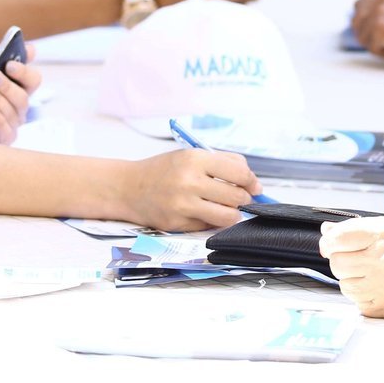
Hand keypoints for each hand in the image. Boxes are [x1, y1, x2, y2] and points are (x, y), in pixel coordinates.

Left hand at [0, 57, 42, 144]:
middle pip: (24, 99)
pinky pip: (8, 134)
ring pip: (16, 115)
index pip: (33, 80)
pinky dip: (0, 120)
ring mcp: (8, 124)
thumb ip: (2, 59)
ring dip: (0, 101)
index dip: (24, 72)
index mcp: (15, 87)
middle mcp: (15, 107)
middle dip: (8, 87)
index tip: (9, 65)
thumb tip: (31, 49)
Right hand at [121, 149, 263, 231]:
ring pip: (227, 216)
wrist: (128, 187)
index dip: (252, 182)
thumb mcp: (190, 155)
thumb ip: (222, 162)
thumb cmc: (164, 170)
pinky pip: (209, 226)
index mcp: (195, 159)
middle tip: (241, 199)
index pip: (239, 173)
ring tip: (227, 208)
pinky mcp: (178, 224)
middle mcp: (189, 182)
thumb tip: (251, 180)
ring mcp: (183, 205)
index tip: (255, 186)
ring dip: (233, 214)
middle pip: (236, 197)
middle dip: (244, 199)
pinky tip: (205, 213)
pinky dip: (213, 221)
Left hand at [321, 216, 383, 318]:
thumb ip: (358, 227)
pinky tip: (379, 285)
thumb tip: (327, 230)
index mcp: (383, 236)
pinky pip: (357, 302)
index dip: (330, 240)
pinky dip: (362, 294)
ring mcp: (382, 288)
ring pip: (344, 284)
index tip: (331, 242)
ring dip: (351, 277)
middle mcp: (381, 262)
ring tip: (371, 270)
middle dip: (341, 258)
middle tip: (356, 256)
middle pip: (336, 263)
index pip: (337, 239)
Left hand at [351, 0, 383, 66]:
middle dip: (368, 35)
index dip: (365, 21)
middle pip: (356, 22)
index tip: (380, 30)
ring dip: (377, 46)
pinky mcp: (382, 29)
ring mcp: (381, 13)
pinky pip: (372, 48)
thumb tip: (362, 13)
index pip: (359, 5)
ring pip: (362, 37)